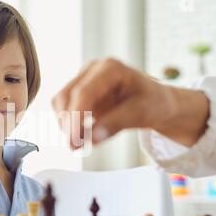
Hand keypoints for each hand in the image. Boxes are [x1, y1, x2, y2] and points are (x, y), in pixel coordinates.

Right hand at [52, 58, 208, 148]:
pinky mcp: (79, 93)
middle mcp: (92, 70)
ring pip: (60, 102)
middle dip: (68, 124)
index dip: (75, 117)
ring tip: (79, 144)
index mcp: (110, 68)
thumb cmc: (152, 102)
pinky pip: (64, 109)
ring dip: (65, 125)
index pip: (83, 92)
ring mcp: (84, 80)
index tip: (73, 139)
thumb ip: (115, 124)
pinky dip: (69, 125)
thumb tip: (92, 138)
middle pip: (66, 96)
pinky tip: (81, 137)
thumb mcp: (140, 113)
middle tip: (74, 147)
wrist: (155, 102)